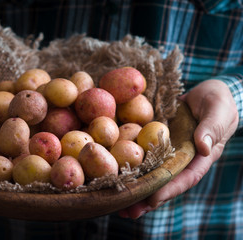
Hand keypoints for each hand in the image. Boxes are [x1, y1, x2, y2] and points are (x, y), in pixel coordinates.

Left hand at [119, 79, 238, 217]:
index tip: (152, 199)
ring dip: (135, 188)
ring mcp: (167, 153)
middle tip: (127, 211)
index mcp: (200, 157)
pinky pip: (143, 156)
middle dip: (146, 198)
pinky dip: (130, 167)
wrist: (205, 92)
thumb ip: (211, 128)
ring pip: (151, 174)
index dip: (169, 189)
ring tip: (115, 203)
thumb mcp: (218, 111)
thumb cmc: (217, 102)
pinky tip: (114, 175)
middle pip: (164, 182)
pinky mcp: (155, 143)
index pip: (185, 178)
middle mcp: (182, 160)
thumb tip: (203, 148)